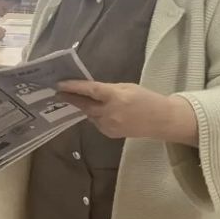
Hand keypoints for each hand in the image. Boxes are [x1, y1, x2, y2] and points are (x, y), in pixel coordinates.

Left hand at [57, 80, 197, 144]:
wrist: (161, 121)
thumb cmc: (146, 99)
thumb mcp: (127, 88)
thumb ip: (107, 90)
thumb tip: (89, 91)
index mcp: (116, 97)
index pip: (90, 91)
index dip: (74, 87)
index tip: (59, 84)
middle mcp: (110, 113)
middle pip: (85, 105)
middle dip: (70, 98)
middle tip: (58, 93)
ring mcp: (109, 126)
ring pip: (89, 114)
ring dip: (84, 107)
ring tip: (78, 99)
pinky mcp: (109, 134)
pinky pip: (96, 122)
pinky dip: (95, 116)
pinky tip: (100, 111)